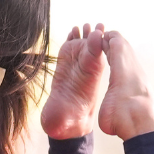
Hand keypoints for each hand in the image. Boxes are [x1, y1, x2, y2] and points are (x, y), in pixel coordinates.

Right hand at [40, 23, 106, 139]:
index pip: (95, 61)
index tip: (98, 34)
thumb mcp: (64, 123)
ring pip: (85, 48)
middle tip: (97, 26)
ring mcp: (77, 69)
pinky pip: (73, 50)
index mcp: (88, 85)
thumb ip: (60, 123)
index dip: (97, 47)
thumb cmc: (66, 123)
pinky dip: (74, 40)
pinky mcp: (68, 67)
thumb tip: (54, 127)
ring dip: (86, 36)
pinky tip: (73, 31)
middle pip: (93, 50)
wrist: (65, 124)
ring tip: (85, 25)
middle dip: (96, 37)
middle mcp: (85, 75)